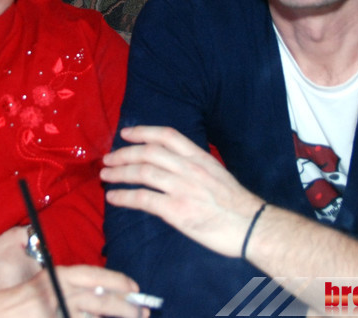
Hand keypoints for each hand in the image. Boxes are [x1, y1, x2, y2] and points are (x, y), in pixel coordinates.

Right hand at [0, 265, 146, 317]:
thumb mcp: (43, 282)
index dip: (117, 281)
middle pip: (100, 300)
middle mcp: (59, 292)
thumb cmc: (16, 299)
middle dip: (125, 306)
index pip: (94, 275)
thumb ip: (65, 283)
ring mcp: (56, 312)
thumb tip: (95, 292)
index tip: (133, 287)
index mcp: (57, 275)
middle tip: (142, 311)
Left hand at [101, 125, 264, 257]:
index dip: (143, 131)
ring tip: (106, 176)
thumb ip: (194, 166)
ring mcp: (182, 188)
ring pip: (142, 173)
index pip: (167, 135)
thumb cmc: (237, 204)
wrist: (252, 226)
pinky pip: (143, 199)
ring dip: (119, 173)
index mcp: (200, 157)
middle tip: (108, 159)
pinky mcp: (177, 210)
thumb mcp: (216, 173)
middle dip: (124, 153)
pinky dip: (125, 197)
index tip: (126, 133)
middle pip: (148, 152)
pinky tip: (114, 198)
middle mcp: (189, 168)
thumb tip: (172, 165)